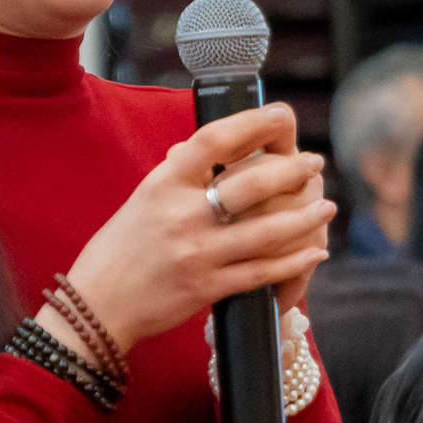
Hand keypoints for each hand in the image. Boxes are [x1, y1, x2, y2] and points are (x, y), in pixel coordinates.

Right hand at [53, 103, 332, 354]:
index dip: (253, 124)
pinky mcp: (207, 287)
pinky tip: (313, 252)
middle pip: (252, 184)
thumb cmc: (118, 250)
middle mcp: (182, 215)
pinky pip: (261, 272)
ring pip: (267, 231)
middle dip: (293, 172)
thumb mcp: (141, 200)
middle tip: (313, 165)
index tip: (280, 117)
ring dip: (305, 218)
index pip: (214, 141)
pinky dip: (293, 262)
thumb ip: (176, 176)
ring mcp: (197, 253)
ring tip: (326, 207)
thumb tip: (203, 148)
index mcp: (163, 185)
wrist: (95, 306)